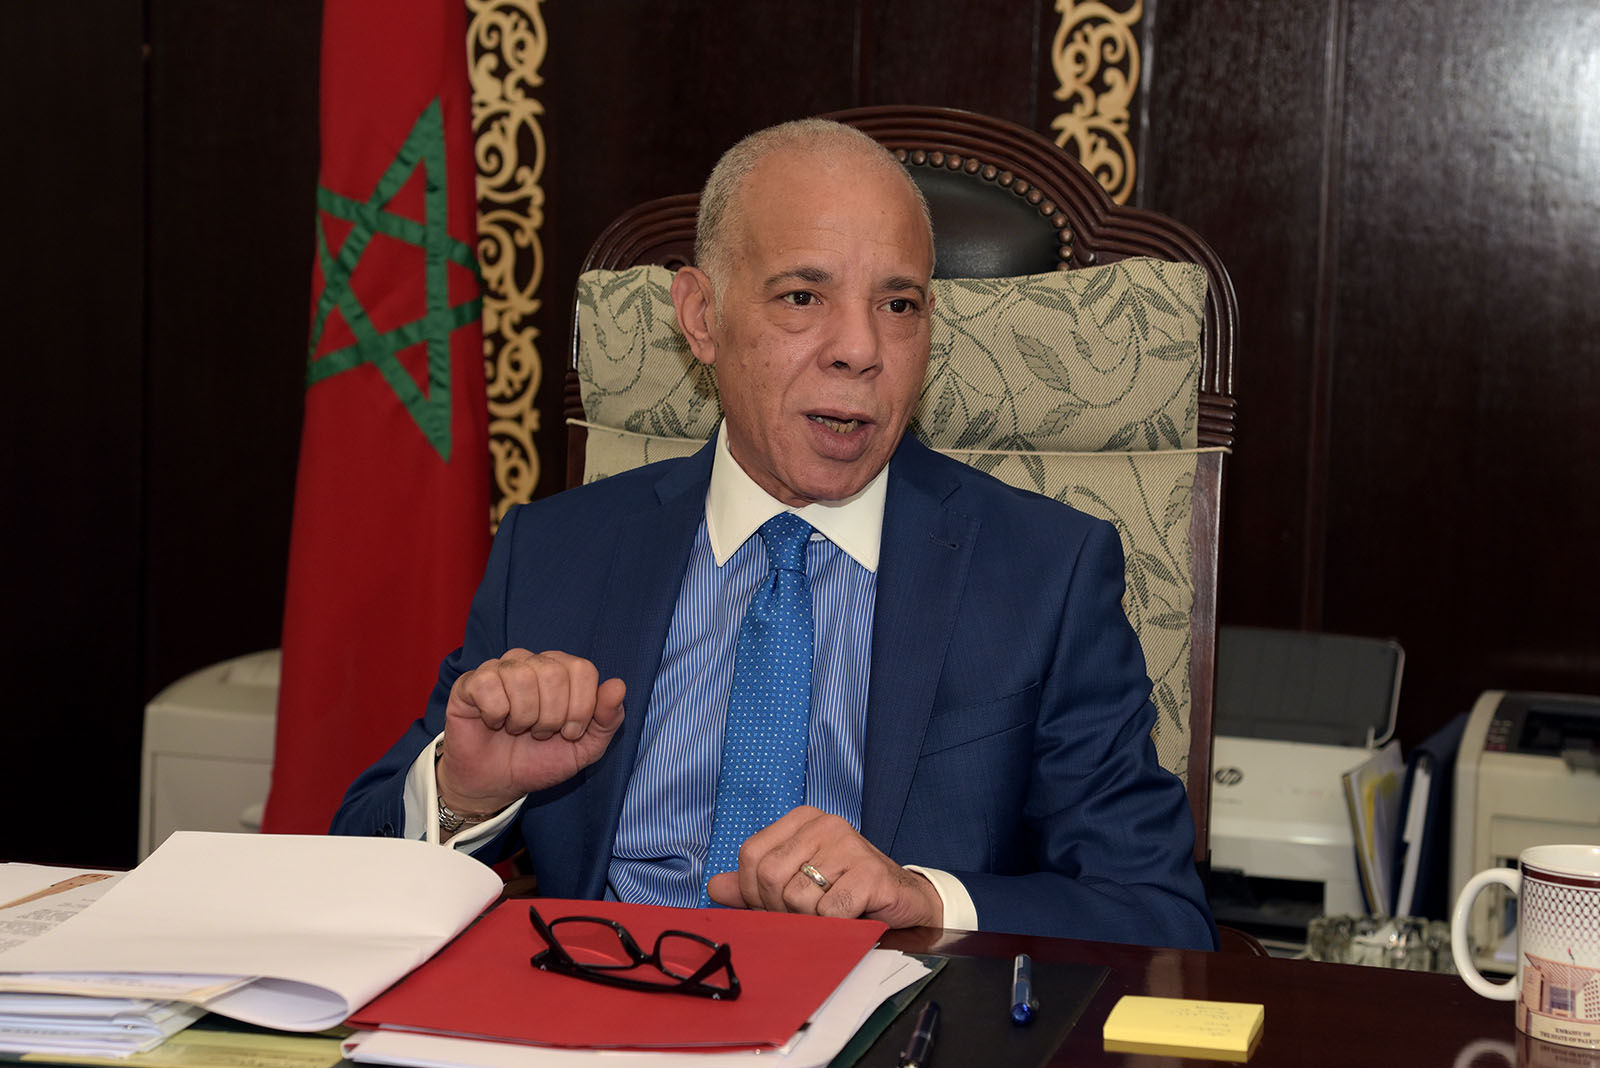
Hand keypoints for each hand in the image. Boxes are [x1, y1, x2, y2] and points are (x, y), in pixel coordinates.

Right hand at [436, 648, 625, 815]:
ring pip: (522, 677)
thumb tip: (618, 685)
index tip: (570, 732)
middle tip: (540, 733)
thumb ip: (608, 720)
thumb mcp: (584, 749)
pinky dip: (496, 714)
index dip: (580, 707)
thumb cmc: (540, 760)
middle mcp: (532, 662)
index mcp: (563, 671)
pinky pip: (489, 684)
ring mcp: (500, 669)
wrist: (497, 784)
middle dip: (552, 717)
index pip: (583, 669)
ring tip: (518, 729)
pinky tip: (494, 722)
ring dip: (524, 717)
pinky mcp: (470, 682)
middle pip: (554, 673)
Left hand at [704, 806, 942, 928]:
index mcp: (802, 819)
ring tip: (830, 915)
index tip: (776, 905)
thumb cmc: (845, 890)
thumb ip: (753, 885)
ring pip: (797, 897)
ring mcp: (850, 844)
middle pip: (769, 876)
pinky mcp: (870, 873)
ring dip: (809, 920)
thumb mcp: (796, 882)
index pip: (750, 855)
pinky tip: (849, 917)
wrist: (902, 901)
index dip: (754, 892)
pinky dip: (834, 926)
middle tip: (805, 915)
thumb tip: (714, 886)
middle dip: (780, 909)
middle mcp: (825, 823)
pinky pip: (829, 912)